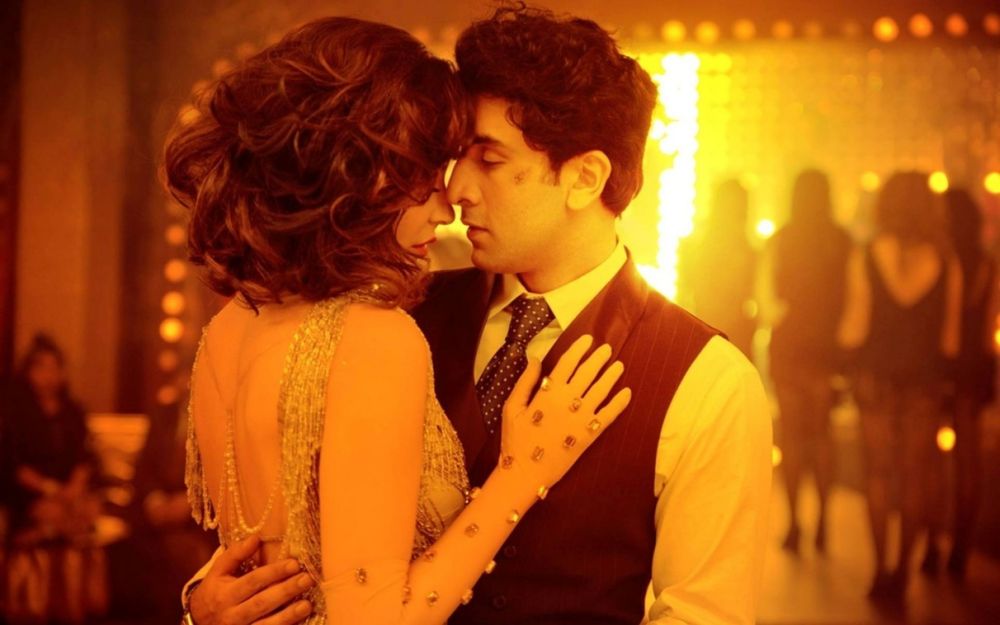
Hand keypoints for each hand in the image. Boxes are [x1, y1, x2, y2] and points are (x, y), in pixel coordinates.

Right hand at [189, 536, 314, 624]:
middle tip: (307, 579)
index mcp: (225, 594)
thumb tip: (256, 537)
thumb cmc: (214, 592)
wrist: (198, 624)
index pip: (253, 582)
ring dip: (288, 616)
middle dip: (286, 591)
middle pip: (262, 603)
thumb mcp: (218, 572)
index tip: (294, 564)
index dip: (274, 573)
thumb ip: (235, 554)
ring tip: (307, 605)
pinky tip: (300, 622)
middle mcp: (232, 616)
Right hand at [500, 334, 630, 488]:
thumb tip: (535, 359)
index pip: (567, 363)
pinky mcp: (589, 435)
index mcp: (547, 393)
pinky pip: (608, 415)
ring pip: (601, 391)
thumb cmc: (515, 439)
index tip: (588, 339)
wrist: (525, 473)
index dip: (579, 349)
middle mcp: (567, 402)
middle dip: (598, 359)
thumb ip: (525, 382)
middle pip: (587, 373)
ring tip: (619, 365)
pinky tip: (627, 393)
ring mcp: (580, 418)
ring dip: (612, 376)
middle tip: (607, 349)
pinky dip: (619, 403)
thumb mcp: (511, 408)